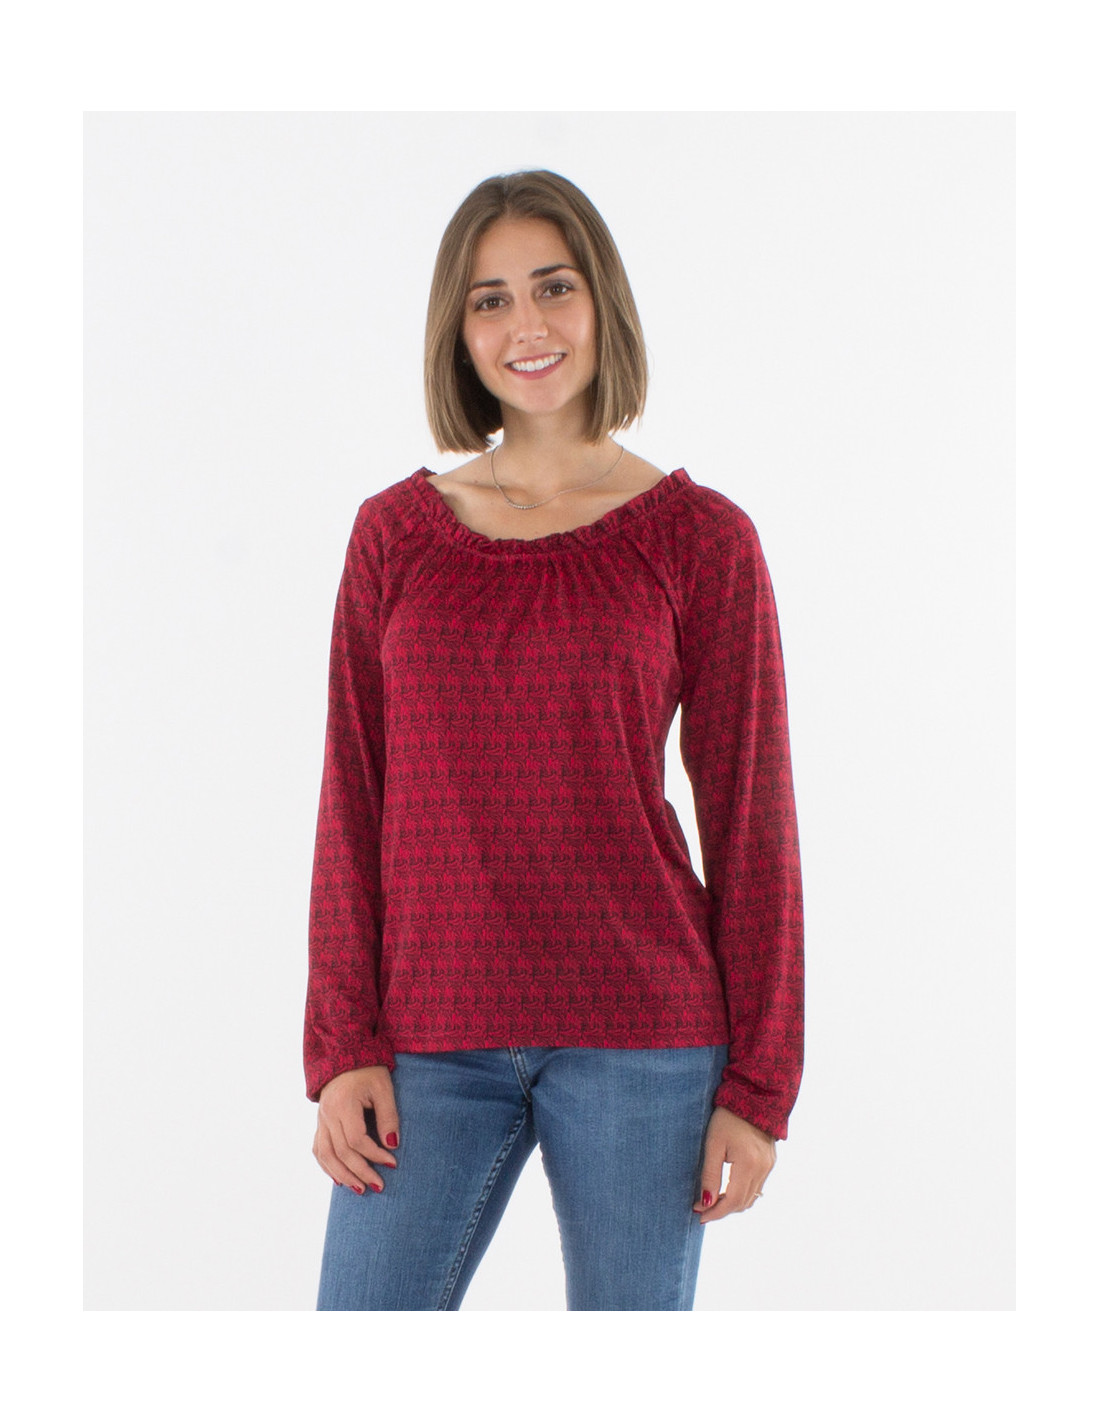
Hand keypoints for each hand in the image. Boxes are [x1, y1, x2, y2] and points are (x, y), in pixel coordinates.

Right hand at [313, 1065, 399, 1194]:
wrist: (344, 1054)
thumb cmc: (368, 1070)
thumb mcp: (383, 1088)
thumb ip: (388, 1115)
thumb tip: (392, 1145)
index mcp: (343, 1104)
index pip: (356, 1140)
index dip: (374, 1155)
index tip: (392, 1162)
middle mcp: (327, 1114)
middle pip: (341, 1152)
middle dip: (360, 1172)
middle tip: (379, 1185)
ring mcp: (320, 1119)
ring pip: (326, 1155)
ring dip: (343, 1175)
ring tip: (360, 1189)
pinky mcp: (319, 1122)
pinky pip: (318, 1149)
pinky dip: (327, 1166)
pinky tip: (339, 1179)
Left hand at [693, 1106, 775, 1222]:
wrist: (753, 1096)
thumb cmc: (727, 1118)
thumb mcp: (713, 1144)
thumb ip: (710, 1175)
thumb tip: (706, 1203)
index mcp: (748, 1164)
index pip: (733, 1201)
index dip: (716, 1212)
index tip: (700, 1216)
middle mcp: (763, 1169)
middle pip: (743, 1203)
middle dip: (722, 1210)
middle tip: (702, 1209)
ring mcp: (769, 1166)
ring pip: (751, 1197)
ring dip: (732, 1203)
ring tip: (713, 1200)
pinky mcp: (770, 1161)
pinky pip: (757, 1187)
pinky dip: (742, 1193)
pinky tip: (728, 1189)